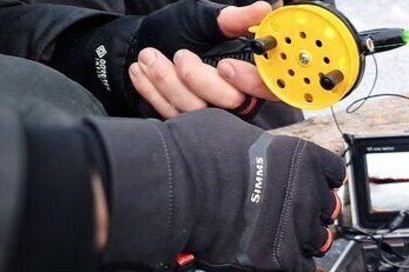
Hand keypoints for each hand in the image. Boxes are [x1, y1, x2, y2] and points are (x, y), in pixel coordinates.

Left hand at [53, 0, 276, 115]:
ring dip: (168, 82)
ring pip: (199, 111)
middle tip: (180, 55)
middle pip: (231, 103)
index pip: (267, 87)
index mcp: (250, 71)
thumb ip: (233, 19)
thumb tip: (263, 9)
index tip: (225, 66)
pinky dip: (153, 92)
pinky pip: (174, 116)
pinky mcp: (186, 123)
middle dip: (199, 80)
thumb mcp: (204, 19)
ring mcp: (211, 113)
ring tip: (148, 56)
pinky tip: (141, 71)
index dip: (251, 82)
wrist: (143, 42)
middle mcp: (236, 96)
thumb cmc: (178, 29)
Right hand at [88, 109, 344, 271]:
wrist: (173, 192)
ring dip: (302, 241)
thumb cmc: (193, 155)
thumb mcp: (231, 130)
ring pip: (319, 241)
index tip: (307, 187)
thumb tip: (253, 149)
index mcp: (303, 157)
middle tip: (287, 214)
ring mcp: (297, 228)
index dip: (319, 181)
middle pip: (326, 209)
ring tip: (278, 238)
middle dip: (310, 212)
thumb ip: (258, 145)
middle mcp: (308, 192)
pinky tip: (274, 258)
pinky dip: (292, 267)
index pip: (333, 174)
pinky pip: (303, 270)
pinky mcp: (281, 259)